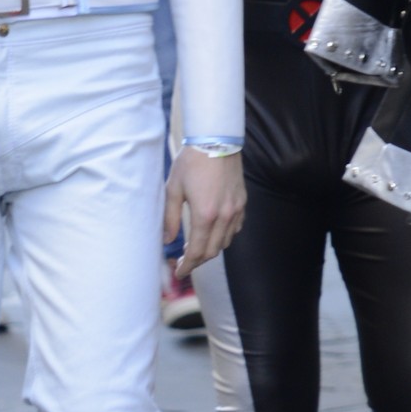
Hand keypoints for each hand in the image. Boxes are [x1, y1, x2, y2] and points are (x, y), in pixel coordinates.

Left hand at [166, 144, 245, 271]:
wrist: (216, 140)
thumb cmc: (192, 162)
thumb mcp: (173, 189)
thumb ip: (170, 218)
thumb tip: (167, 240)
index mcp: (204, 214)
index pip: (197, 251)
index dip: (187, 265)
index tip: (179, 271)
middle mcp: (224, 216)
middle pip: (212, 251)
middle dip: (198, 261)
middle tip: (184, 262)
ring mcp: (236, 209)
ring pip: (225, 242)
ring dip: (211, 249)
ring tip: (197, 247)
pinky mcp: (242, 202)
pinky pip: (235, 228)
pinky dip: (224, 236)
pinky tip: (213, 232)